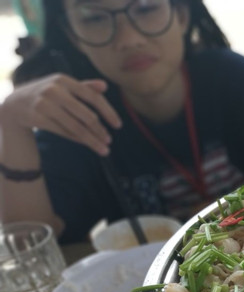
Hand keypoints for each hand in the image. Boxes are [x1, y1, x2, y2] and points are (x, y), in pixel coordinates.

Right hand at [0, 74, 121, 155]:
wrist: (15, 103)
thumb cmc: (47, 94)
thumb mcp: (63, 86)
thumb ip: (85, 87)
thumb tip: (105, 86)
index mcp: (64, 80)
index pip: (92, 97)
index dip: (108, 112)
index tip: (118, 125)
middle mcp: (54, 90)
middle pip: (86, 115)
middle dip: (100, 131)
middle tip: (109, 141)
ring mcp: (44, 104)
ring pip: (76, 127)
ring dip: (92, 140)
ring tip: (104, 149)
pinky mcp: (38, 117)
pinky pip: (64, 132)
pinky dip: (79, 140)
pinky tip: (88, 144)